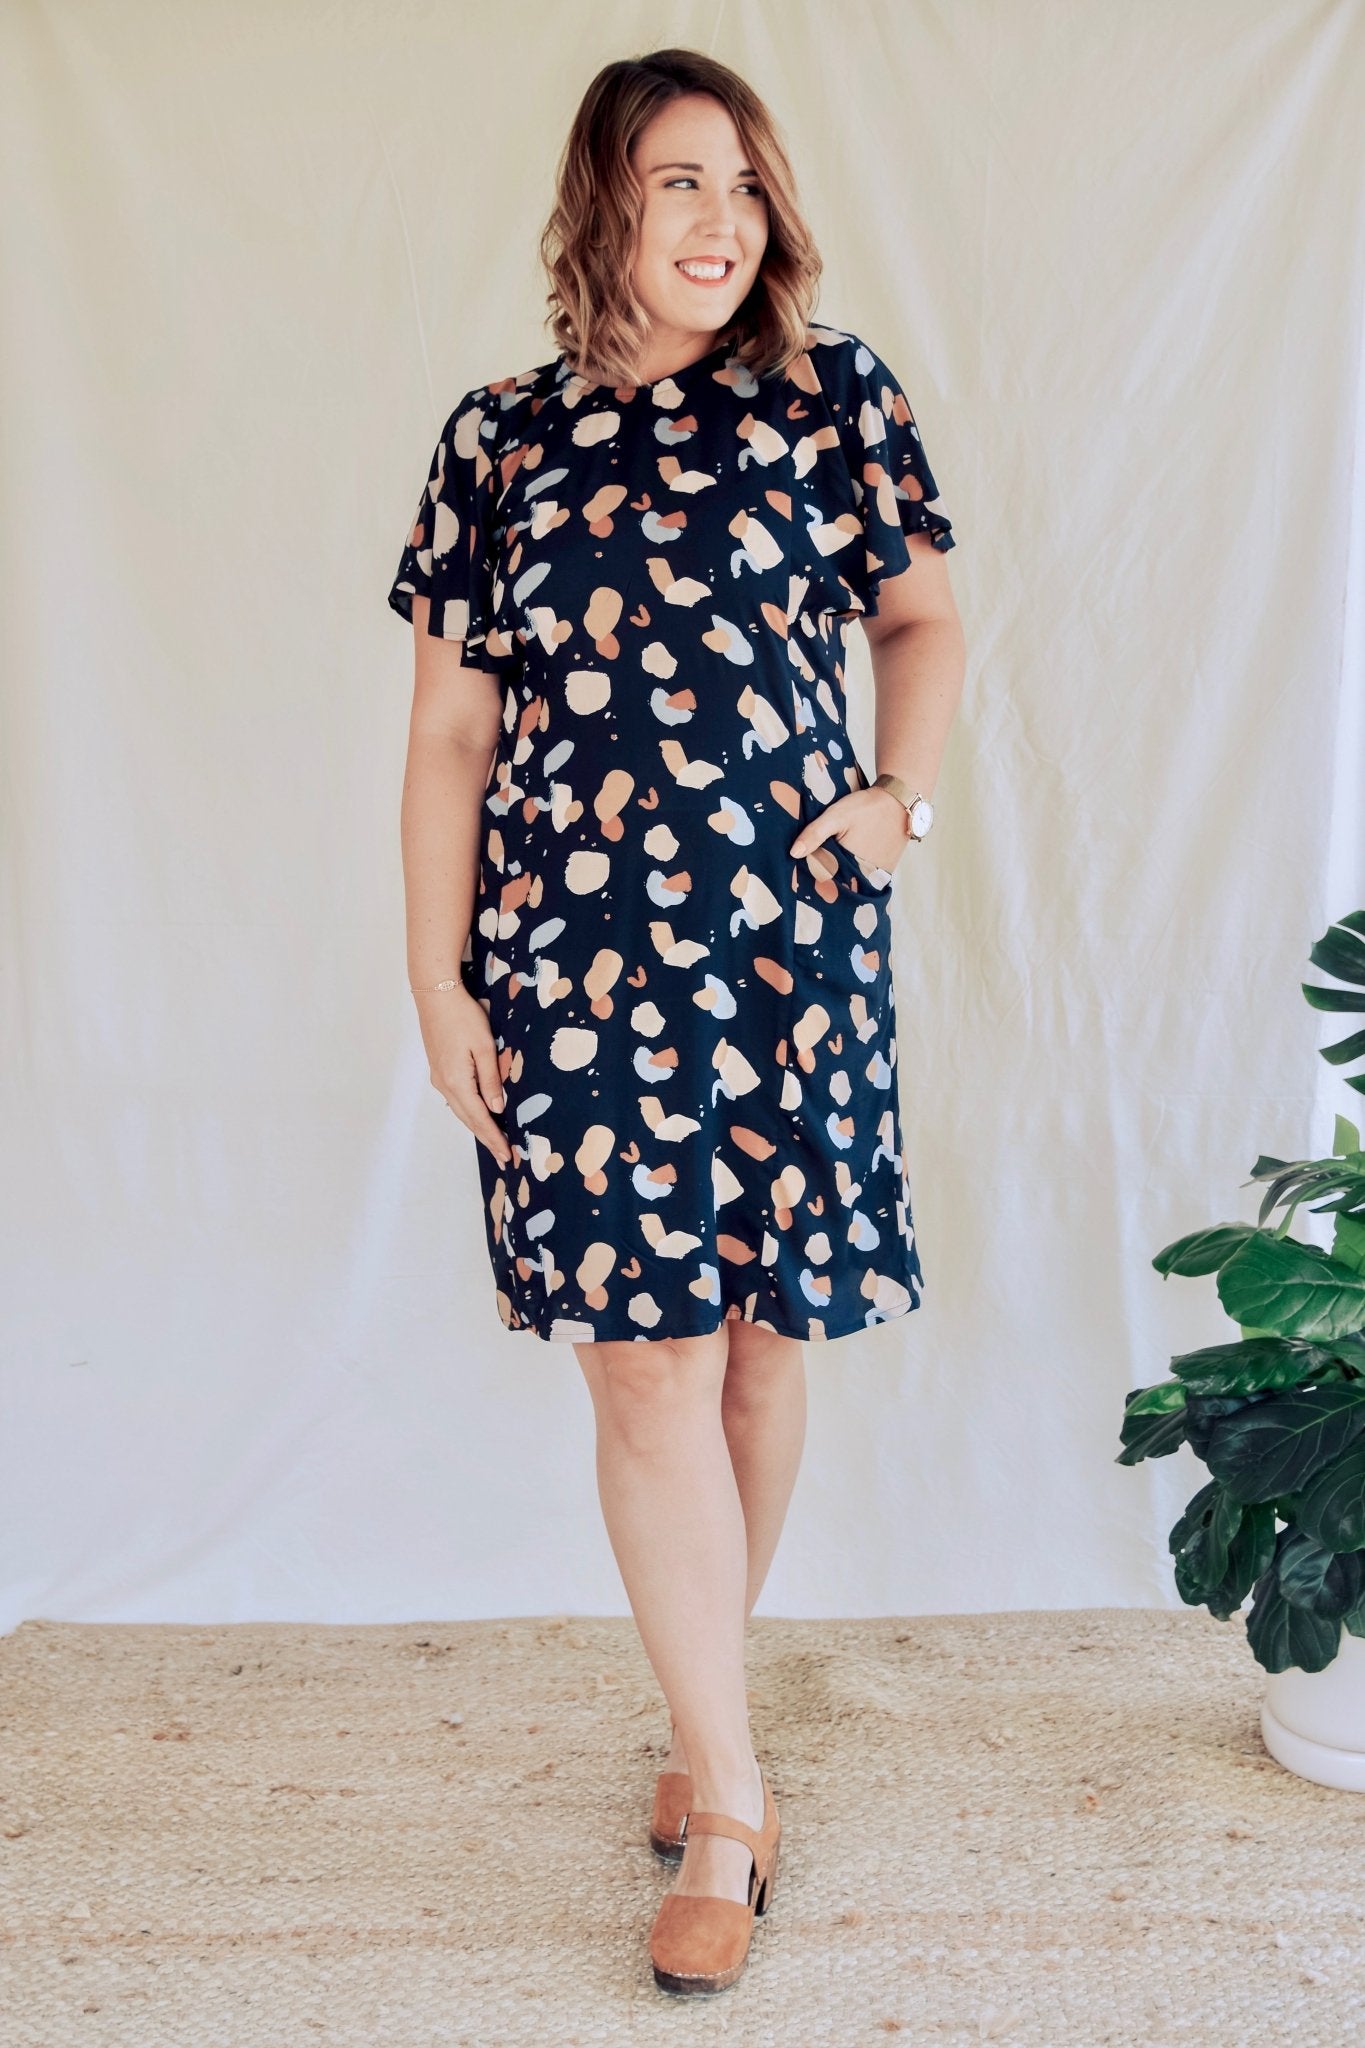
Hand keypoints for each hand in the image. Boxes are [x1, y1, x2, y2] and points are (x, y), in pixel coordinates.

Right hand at [412, 984, 512, 1168]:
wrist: (436, 996)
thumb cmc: (463, 1016)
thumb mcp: (484, 1047)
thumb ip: (490, 1079)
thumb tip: (497, 1108)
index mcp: (457, 1082)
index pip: (480, 1118)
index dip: (495, 1138)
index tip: (508, 1155)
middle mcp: (445, 1085)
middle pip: (469, 1120)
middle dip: (487, 1139)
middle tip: (504, 1157)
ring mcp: (439, 1078)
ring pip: (462, 1111)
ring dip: (478, 1127)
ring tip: (494, 1141)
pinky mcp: (439, 1070)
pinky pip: (457, 1099)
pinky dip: (470, 1112)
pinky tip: (479, 1115)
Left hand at [789, 785, 907, 873]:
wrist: (899, 800)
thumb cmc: (866, 807)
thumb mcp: (836, 816)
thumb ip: (815, 833)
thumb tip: (793, 854)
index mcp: (851, 866)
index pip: (824, 879)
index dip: (812, 875)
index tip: (800, 870)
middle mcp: (867, 876)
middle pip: (839, 883)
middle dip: (826, 877)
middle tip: (812, 866)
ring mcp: (878, 875)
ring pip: (852, 881)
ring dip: (842, 875)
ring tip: (830, 863)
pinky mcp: (886, 871)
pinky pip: (866, 876)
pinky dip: (856, 871)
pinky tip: (847, 861)